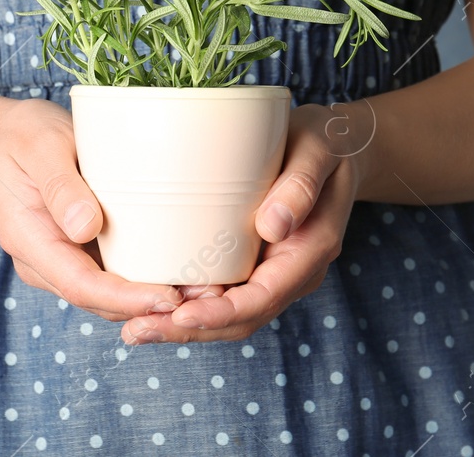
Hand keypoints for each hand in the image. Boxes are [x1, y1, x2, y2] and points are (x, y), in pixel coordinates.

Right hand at [0, 97, 186, 321]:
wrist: (8, 138)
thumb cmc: (23, 136)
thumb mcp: (38, 145)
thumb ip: (59, 185)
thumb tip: (86, 227)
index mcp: (28, 240)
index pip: (78, 285)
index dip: (125, 297)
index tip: (168, 297)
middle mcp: (44, 262)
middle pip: (99, 300)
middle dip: (150, 306)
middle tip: (208, 295)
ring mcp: (63, 260)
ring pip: (109, 295)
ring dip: (154, 299)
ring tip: (207, 288)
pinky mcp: (82, 251)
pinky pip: (114, 275)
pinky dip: (147, 279)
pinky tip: (184, 271)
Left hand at [118, 100, 367, 343]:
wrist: (337, 146)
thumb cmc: (324, 143)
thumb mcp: (318, 151)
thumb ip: (301, 185)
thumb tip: (272, 226)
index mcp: (310, 250)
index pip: (264, 297)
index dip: (222, 312)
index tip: (181, 315)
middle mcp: (291, 271)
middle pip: (241, 317)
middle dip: (190, 330)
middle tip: (137, 331)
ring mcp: (273, 270)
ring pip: (229, 313)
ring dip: (184, 326)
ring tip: (136, 328)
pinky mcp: (254, 261)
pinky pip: (225, 292)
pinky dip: (191, 305)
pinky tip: (153, 303)